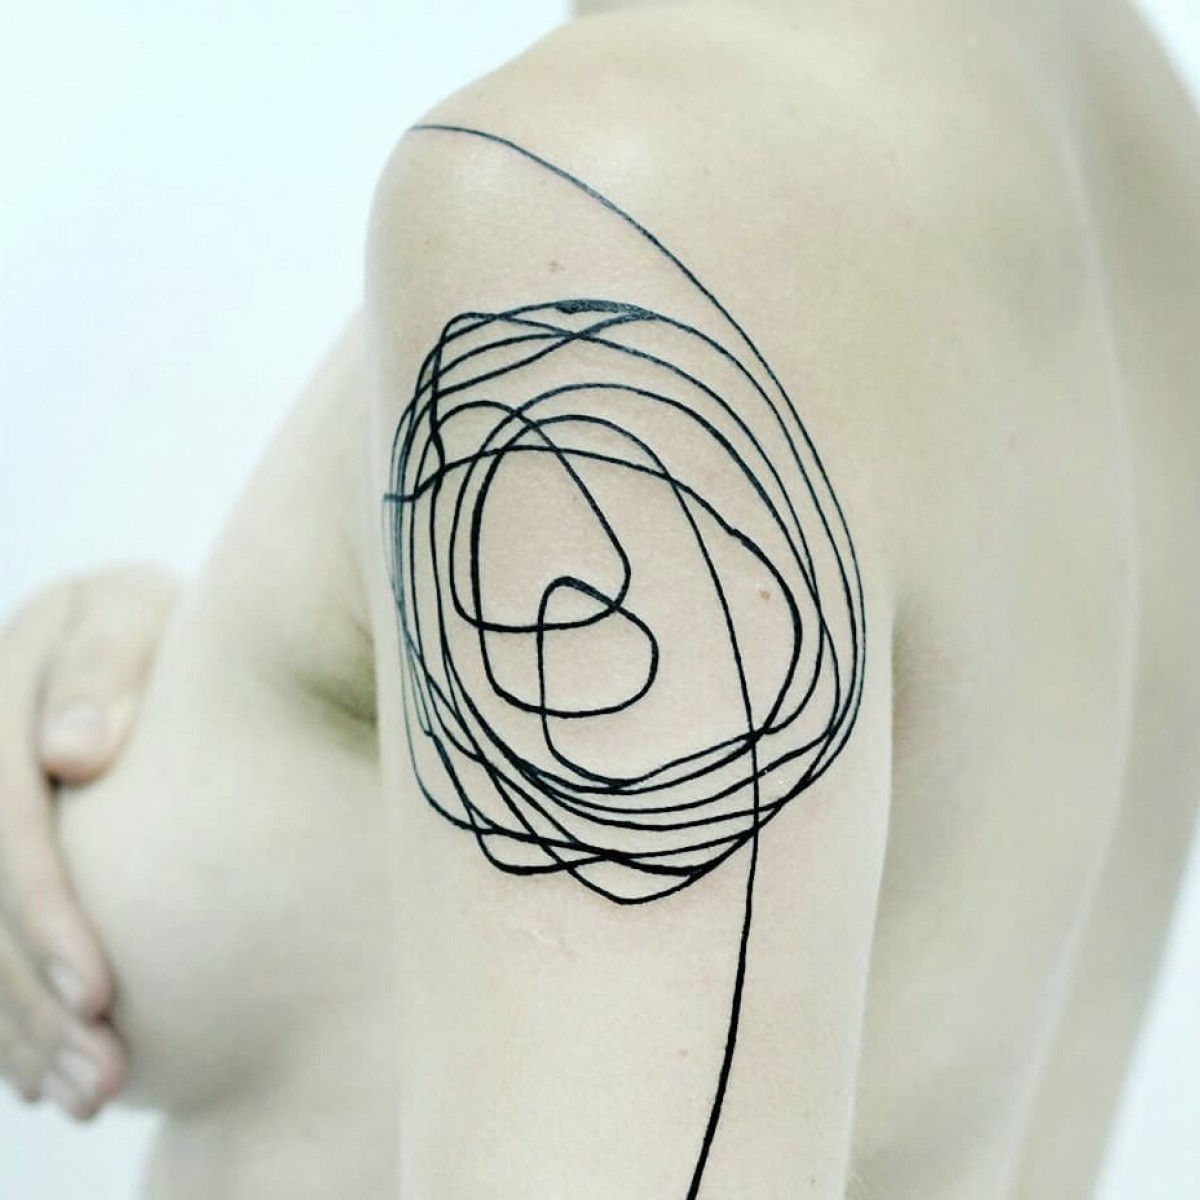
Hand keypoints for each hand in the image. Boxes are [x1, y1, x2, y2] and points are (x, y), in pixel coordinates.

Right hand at [0, 565, 176, 1118]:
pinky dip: (11, 1019)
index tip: (103, 990)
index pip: (2, 823)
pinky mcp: (0, 860)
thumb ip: (105, 664)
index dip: (43, 912)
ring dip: (22, 1031)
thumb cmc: (163, 621)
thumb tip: (71, 752)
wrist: (147, 634)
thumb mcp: (134, 611)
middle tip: (105, 1081)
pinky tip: (47, 1078)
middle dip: (35, 998)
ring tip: (93, 1096)